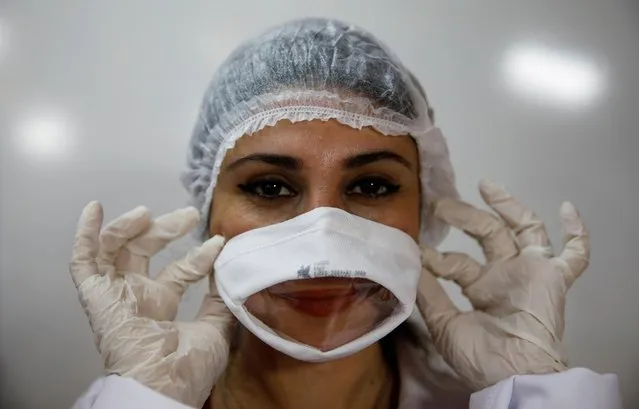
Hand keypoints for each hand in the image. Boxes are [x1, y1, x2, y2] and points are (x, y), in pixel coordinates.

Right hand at [69, 202, 233, 407]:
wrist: (163, 383)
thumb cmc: (188, 366)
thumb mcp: (216, 328)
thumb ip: (221, 300)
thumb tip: (229, 272)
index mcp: (162, 305)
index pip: (180, 270)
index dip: (199, 255)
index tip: (219, 242)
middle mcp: (138, 295)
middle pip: (146, 250)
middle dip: (166, 228)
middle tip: (189, 213)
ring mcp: (116, 293)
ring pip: (116, 249)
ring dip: (130, 226)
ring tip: (148, 212)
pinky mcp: (95, 295)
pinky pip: (82, 262)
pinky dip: (85, 235)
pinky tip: (94, 210)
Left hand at [416, 180, 589, 390]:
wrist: (513, 373)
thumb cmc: (480, 356)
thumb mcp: (445, 324)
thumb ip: (431, 294)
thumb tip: (413, 265)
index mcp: (481, 289)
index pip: (456, 262)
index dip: (437, 255)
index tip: (417, 248)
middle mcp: (505, 275)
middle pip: (487, 234)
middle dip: (464, 216)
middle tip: (441, 204)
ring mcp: (530, 272)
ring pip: (524, 229)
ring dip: (506, 205)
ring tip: (484, 184)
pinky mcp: (553, 277)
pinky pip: (575, 255)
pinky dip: (576, 232)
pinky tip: (566, 208)